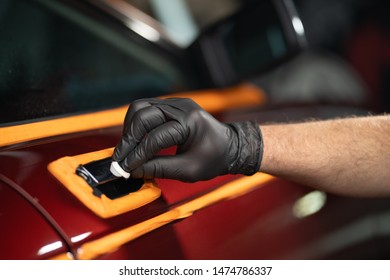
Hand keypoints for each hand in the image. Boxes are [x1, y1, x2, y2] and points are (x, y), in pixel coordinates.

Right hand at [113, 98, 262, 181]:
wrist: (229, 146)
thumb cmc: (214, 159)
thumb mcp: (189, 170)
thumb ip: (159, 169)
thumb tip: (132, 171)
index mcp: (190, 122)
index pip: (155, 137)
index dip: (137, 155)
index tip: (124, 169)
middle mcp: (181, 106)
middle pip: (143, 115)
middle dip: (128, 139)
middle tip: (120, 159)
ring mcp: (175, 103)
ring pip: (140, 107)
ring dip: (129, 129)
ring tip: (126, 150)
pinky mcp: (170, 105)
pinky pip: (145, 109)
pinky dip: (136, 124)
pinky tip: (134, 140)